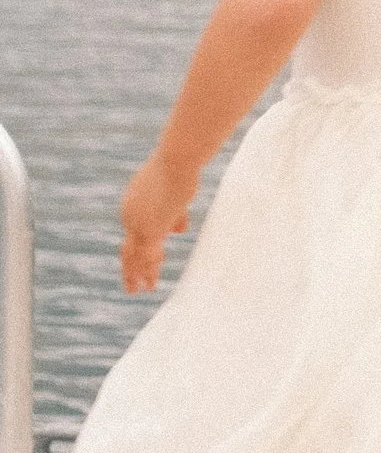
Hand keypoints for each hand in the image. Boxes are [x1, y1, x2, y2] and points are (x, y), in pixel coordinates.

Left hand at [120, 150, 195, 291]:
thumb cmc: (180, 169)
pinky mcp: (150, 230)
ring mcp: (137, 223)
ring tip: (137, 291)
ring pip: (135, 256)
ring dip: (136, 275)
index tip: (158, 259)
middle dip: (130, 267)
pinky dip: (147, 273)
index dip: (145, 248)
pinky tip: (149, 285)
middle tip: (130, 285)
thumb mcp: (175, 194)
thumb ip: (175, 213)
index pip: (135, 231)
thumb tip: (178, 230)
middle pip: (127, 248)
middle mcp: (129, 215)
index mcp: (132, 203)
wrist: (177, 160)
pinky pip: (147, 257)